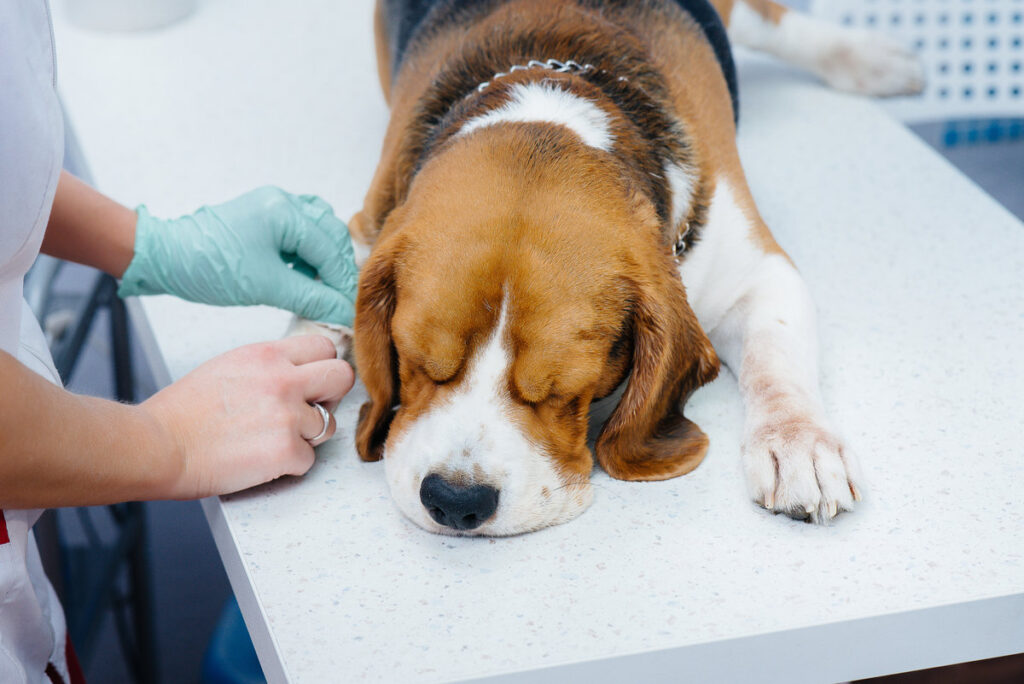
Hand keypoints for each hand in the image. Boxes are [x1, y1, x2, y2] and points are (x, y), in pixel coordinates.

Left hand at [119, 186, 356, 324]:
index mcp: (284, 211)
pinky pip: (300, 232)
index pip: (329, 249)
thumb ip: (312, 299)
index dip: (342, 282)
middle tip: (341, 301)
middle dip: (338, 269)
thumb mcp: (267, 286)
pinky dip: (309, 254)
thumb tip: (343, 313)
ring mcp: (273, 206)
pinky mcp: (264, 218)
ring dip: (325, 260)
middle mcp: (283, 201)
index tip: (350, 309)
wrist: (166, 258)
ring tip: (324, 289)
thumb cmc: (209, 267)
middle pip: (331, 234)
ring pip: (318, 231)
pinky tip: (304, 276)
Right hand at [140, 335, 353, 498]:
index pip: (325, 347)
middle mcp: (283, 379)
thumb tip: (299, 373)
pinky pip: (308, 460)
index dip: (321, 368)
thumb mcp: (230, 367)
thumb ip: (269, 366)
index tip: (311, 384)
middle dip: (331, 397)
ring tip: (268, 440)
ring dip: (305, 437)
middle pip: (343, 377)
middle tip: (308, 411)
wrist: (157, 446)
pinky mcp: (286, 450)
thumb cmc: (183, 413)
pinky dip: (289, 466)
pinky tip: (260, 460)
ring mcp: (288, 415)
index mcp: (267, 354)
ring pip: (328, 426)